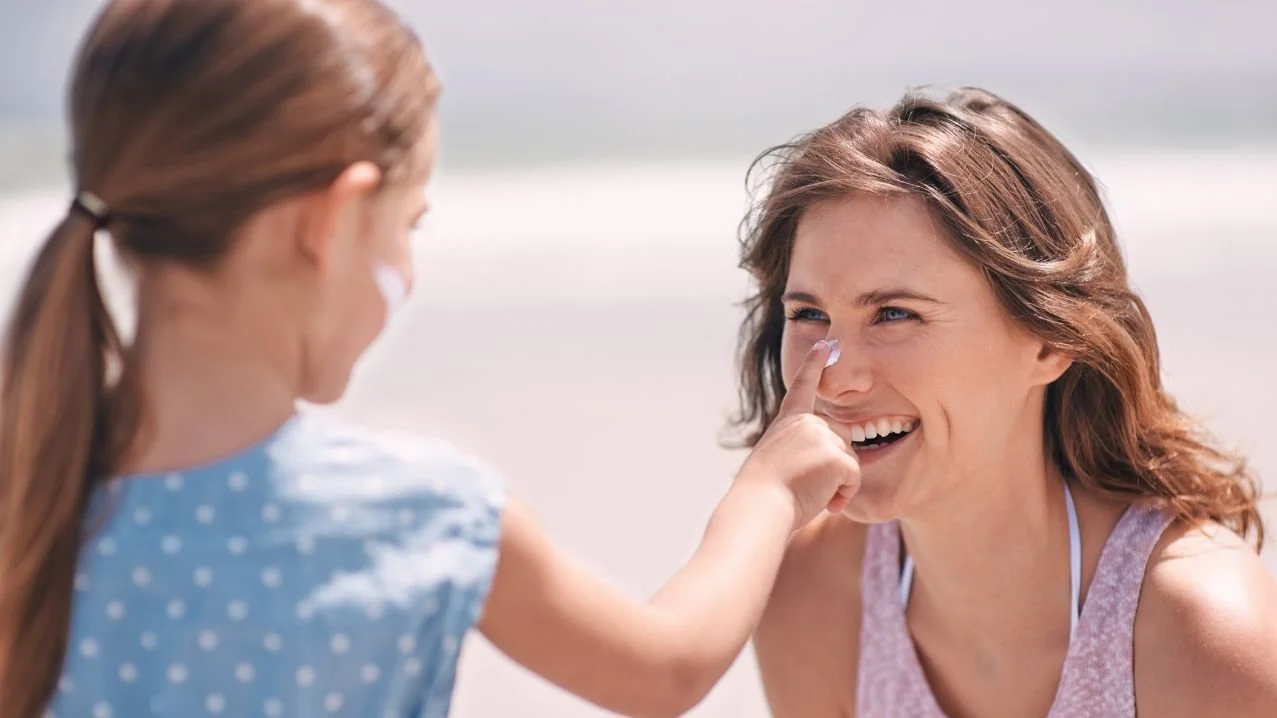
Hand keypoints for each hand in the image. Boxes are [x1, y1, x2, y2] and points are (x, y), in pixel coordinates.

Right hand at [735, 340, 860, 528]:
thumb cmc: (762, 495)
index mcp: (787, 421)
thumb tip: (820, 464)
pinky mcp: (838, 456)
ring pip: (849, 461)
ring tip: (809, 494)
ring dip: (836, 484)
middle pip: (842, 439)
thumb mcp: (774, 461)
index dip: (814, 364)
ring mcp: (823, 436)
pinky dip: (842, 496)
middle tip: (806, 485)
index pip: (803, 386)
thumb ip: (797, 451)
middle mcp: (807, 422)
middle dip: (834, 465)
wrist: (760, 506)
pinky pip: (853, 479)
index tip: (825, 344)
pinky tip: (823, 502)